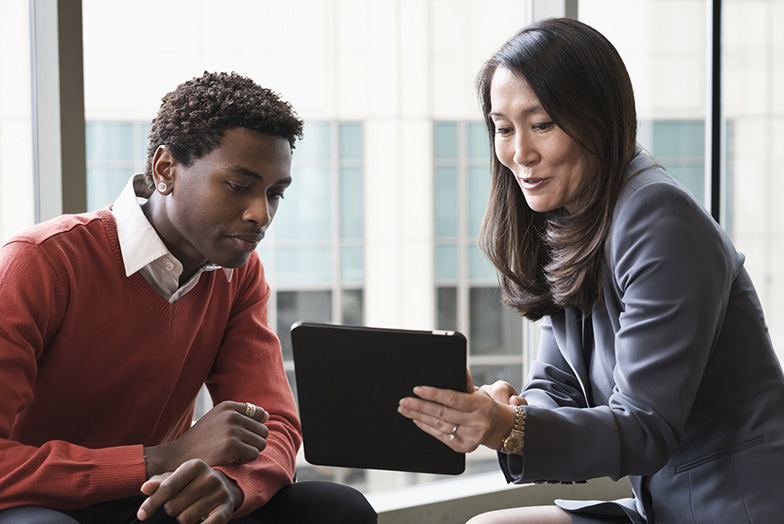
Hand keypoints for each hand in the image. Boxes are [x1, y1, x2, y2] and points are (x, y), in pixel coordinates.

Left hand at [136, 459, 240, 523]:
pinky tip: (198, 523)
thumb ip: (159, 483)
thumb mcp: (175, 479)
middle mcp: (209, 477)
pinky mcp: (226, 508)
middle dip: (171, 510)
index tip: (142, 515)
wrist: (222, 486)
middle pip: (174, 506)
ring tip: (189, 511)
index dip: (152, 503)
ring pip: (186, 518)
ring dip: (182, 519)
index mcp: (195, 465)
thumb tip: (145, 488)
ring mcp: (220, 492)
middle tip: (178, 506)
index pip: (168, 487)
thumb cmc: (191, 484)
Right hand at [144, 401, 269, 476]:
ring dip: (249, 452)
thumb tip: (266, 415)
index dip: (253, 428)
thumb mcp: (217, 420)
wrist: (178, 456)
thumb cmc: (201, 440)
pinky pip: (253, 454)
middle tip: (236, 448)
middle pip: (263, 430)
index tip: (240, 435)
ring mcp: (231, 430)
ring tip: (232, 453)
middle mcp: (231, 415)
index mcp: (228, 406)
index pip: (259, 413)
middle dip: (253, 442)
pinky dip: (244, 460)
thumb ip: (240, 415)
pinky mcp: (231, 446)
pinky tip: (229, 459)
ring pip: (260, 443)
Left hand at [397, 369, 522, 452]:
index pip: (452, 398)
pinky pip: (440, 436)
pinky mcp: (463, 447)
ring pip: (439, 425)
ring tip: (405, 409)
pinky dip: (426, 427)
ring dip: (419, 417)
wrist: (496, 427)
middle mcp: (476, 422)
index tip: (417, 389)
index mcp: (480, 405)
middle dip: (420, 406)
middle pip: (442, 413)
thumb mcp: (478, 391)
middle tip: (404, 401)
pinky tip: (416, 420)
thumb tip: (459, 368)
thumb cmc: (482, 405)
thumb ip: (465, 381)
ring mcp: (470, 437)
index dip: (434, 394)